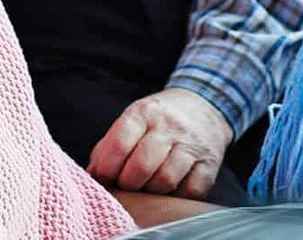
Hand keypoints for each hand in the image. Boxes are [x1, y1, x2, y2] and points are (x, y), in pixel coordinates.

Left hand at [86, 87, 233, 198]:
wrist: (204, 106)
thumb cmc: (160, 119)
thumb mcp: (134, 119)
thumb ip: (110, 145)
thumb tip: (93, 175)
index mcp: (145, 112)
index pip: (119, 144)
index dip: (106, 168)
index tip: (103, 176)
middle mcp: (170, 127)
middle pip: (142, 165)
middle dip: (127, 183)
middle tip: (126, 185)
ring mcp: (192, 145)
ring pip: (166, 180)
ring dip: (151, 191)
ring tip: (146, 187)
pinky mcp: (209, 164)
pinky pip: (190, 190)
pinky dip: (176, 196)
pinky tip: (169, 189)